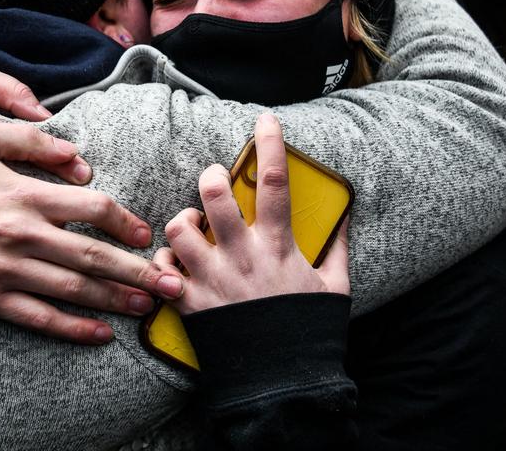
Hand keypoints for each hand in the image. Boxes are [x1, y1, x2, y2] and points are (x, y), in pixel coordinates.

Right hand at [0, 121, 185, 343]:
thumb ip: (28, 137)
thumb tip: (77, 154)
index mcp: (23, 193)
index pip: (92, 208)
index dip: (126, 221)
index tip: (147, 232)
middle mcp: (21, 234)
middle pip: (94, 255)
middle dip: (138, 270)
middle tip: (172, 283)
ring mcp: (4, 270)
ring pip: (73, 289)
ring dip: (115, 300)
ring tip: (148, 306)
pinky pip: (38, 317)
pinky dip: (71, 328)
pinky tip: (98, 334)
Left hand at [155, 114, 349, 314]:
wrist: (283, 385)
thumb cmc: (310, 333)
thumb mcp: (335, 287)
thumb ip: (336, 248)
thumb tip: (343, 218)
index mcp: (279, 248)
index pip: (274, 182)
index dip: (270, 145)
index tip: (265, 120)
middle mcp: (242, 258)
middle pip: (215, 194)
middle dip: (211, 177)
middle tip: (215, 182)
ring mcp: (213, 280)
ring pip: (179, 228)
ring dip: (184, 220)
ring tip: (193, 225)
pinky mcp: (190, 305)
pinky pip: (163, 270)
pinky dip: (165, 262)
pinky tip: (177, 264)